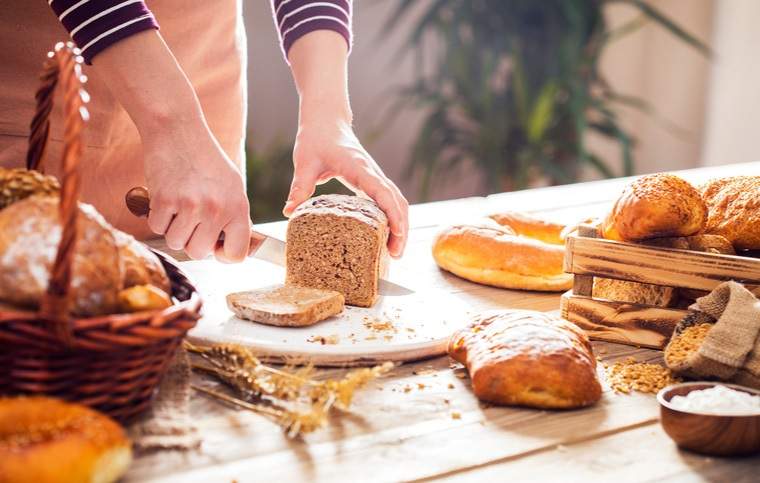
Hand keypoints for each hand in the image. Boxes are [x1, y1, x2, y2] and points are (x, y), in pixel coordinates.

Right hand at [142, 119, 250, 261]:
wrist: (178, 131)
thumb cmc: (206, 159)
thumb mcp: (232, 186)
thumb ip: (234, 216)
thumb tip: (232, 247)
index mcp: (238, 208)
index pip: (237, 255)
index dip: (223, 255)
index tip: (215, 246)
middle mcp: (217, 210)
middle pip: (199, 253)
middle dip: (192, 241)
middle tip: (191, 220)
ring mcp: (190, 206)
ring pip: (176, 243)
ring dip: (173, 229)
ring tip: (179, 205)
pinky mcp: (164, 201)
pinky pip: (157, 228)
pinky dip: (157, 217)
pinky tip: (165, 198)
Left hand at [284, 117, 408, 256]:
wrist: (326, 121)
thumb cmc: (316, 139)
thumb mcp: (305, 162)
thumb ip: (300, 187)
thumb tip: (289, 212)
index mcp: (359, 168)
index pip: (382, 193)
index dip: (392, 214)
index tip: (397, 234)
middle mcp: (372, 172)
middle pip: (397, 202)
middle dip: (401, 228)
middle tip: (396, 255)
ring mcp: (375, 177)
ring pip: (397, 202)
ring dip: (400, 224)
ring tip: (394, 251)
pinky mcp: (372, 181)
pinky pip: (389, 200)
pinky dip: (393, 217)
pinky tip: (387, 235)